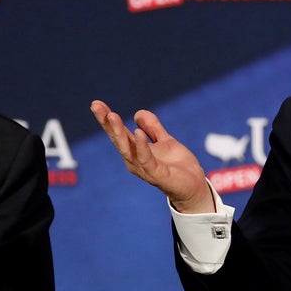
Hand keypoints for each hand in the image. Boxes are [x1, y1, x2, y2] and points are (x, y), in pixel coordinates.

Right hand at [91, 100, 214, 213]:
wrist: (195, 186)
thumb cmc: (177, 166)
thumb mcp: (165, 141)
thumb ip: (153, 127)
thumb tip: (137, 113)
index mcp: (135, 151)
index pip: (118, 133)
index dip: (107, 119)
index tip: (96, 103)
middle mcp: (135, 160)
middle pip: (118, 139)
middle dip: (107, 123)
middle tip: (96, 106)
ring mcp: (144, 169)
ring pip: (128, 149)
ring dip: (119, 132)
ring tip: (112, 115)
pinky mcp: (157, 175)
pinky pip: (147, 160)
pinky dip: (141, 147)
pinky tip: (137, 132)